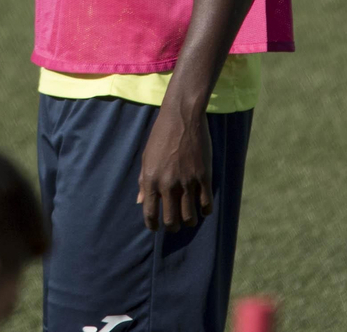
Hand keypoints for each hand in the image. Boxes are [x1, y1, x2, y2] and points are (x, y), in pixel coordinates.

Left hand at [136, 104, 211, 230]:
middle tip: (175, 224)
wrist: (182, 117)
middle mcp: (168, 184)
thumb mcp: (146, 158)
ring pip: (190, 216)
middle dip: (173, 226)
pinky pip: (206, 204)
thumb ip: (143, 182)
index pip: (150, 214)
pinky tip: (202, 208)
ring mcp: (187, 181)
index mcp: (151, 180)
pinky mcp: (204, 177)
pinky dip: (204, 211)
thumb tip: (140, 202)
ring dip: (189, 221)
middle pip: (172, 220)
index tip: (156, 228)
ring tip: (189, 218)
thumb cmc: (161, 136)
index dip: (153, 225)